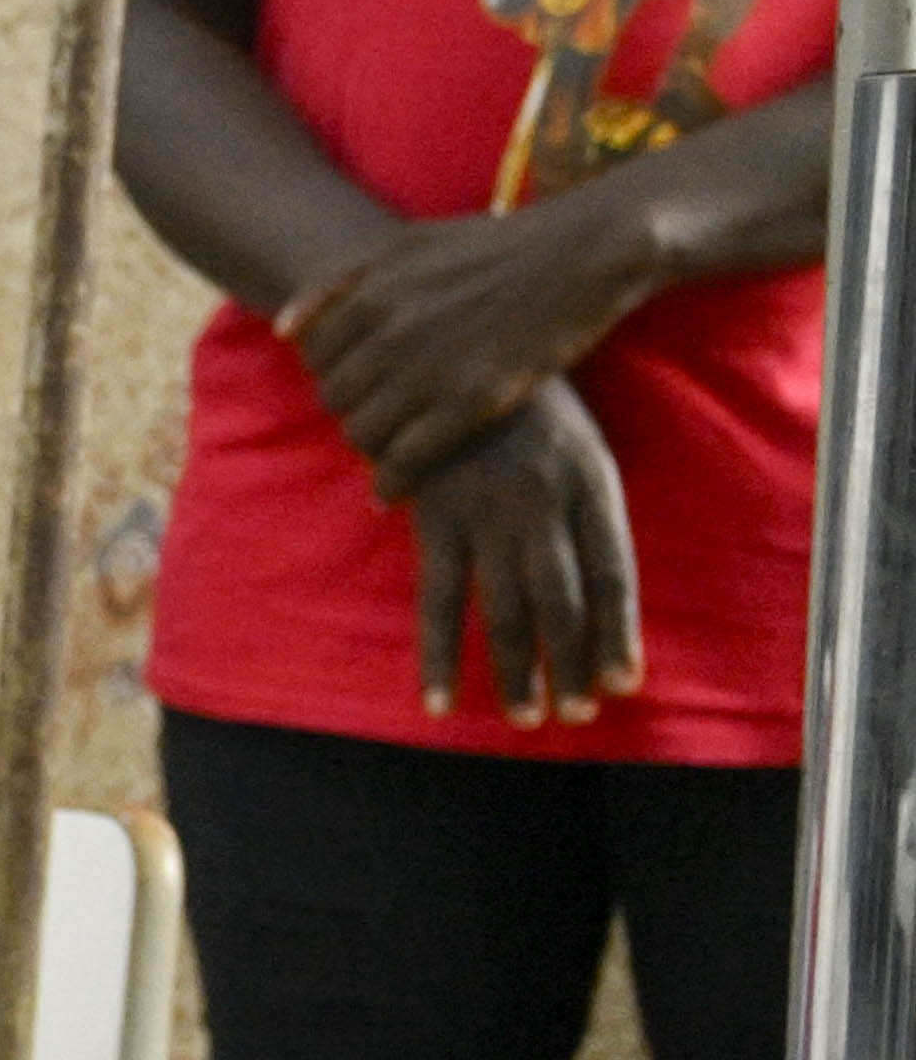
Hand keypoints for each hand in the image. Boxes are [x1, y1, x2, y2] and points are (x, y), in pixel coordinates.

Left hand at [279, 199, 649, 483]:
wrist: (582, 253)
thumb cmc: (497, 247)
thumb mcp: (409, 245)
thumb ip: (342, 283)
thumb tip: (284, 330)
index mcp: (370, 292)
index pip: (314, 356)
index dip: (333, 373)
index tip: (359, 384)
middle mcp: (390, 332)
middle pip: (334, 397)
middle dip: (350, 410)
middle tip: (377, 420)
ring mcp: (429, 368)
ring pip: (362, 433)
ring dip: (369, 448)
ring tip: (387, 451)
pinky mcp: (471, 402)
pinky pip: (404, 460)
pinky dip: (391, 481)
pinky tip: (393, 489)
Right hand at [397, 378, 647, 725]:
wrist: (446, 341)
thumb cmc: (522, 398)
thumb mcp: (576, 441)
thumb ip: (584, 506)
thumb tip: (593, 583)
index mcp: (591, 483)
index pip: (614, 576)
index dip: (618, 635)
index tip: (624, 683)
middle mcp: (544, 503)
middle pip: (566, 603)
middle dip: (573, 666)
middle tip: (576, 716)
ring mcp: (487, 513)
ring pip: (507, 610)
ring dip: (518, 672)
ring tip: (527, 717)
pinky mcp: (435, 518)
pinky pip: (437, 600)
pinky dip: (439, 654)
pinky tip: (441, 699)